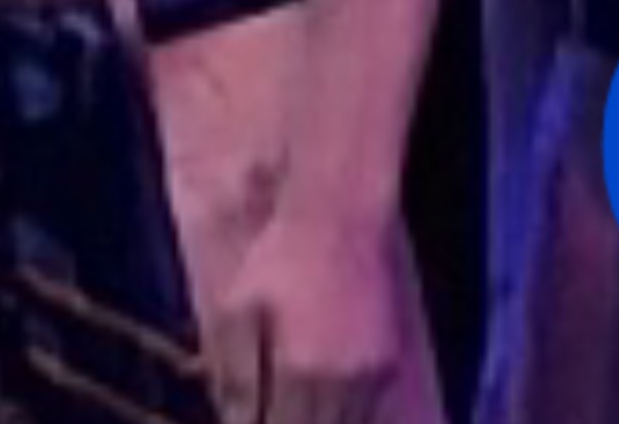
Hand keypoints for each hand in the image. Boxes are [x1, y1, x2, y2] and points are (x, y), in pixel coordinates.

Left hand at [206, 201, 402, 423]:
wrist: (339, 216)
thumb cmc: (279, 258)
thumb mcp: (238, 311)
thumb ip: (234, 373)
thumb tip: (231, 417)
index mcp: (298, 371)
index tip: (248, 421)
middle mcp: (339, 382)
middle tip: (272, 416)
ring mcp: (370, 374)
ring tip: (296, 414)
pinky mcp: (387, 362)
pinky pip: (366, 411)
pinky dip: (345, 417)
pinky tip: (326, 409)